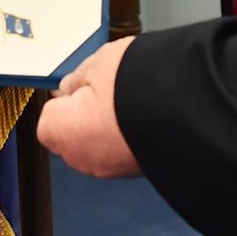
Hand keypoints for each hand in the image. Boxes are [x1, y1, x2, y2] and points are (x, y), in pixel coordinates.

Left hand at [38, 37, 140, 177]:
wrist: (187, 111)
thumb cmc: (133, 84)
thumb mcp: (97, 64)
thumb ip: (76, 78)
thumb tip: (68, 87)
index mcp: (62, 132)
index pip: (48, 116)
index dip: (65, 96)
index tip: (81, 82)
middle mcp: (82, 159)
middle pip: (71, 133)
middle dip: (83, 113)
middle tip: (107, 87)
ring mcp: (111, 169)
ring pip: (97, 143)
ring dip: (107, 126)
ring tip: (129, 99)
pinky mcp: (137, 171)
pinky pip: (121, 150)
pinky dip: (127, 135)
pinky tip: (143, 114)